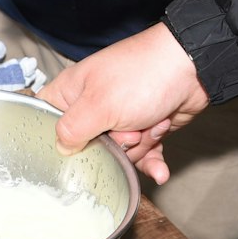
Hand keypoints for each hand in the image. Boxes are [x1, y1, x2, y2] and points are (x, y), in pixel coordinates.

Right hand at [39, 24, 208, 183]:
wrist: (193, 69)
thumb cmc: (142, 75)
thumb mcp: (98, 105)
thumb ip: (70, 131)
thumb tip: (60, 149)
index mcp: (71, 93)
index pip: (45, 122)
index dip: (54, 141)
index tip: (75, 148)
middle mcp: (92, 107)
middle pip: (86, 148)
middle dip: (113, 147)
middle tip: (127, 130)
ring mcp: (118, 119)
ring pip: (116, 155)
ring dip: (139, 148)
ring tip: (150, 125)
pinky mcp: (142, 129)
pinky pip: (140, 157)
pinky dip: (153, 161)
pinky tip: (161, 169)